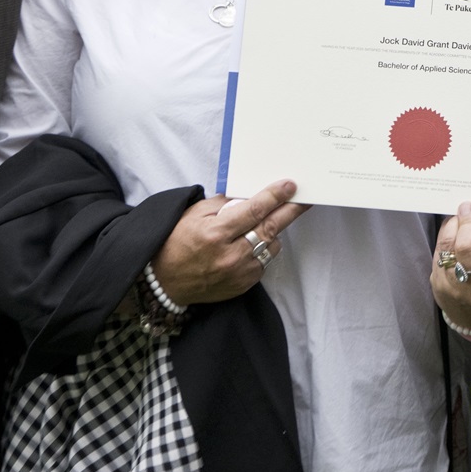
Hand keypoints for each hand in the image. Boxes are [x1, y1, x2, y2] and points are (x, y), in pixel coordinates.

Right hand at [151, 180, 307, 305]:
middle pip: (270, 228)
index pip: (254, 210)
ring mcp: (238, 272)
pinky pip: (264, 262)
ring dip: (273, 232)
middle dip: (290, 211)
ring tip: (265, 223)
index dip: (274, 196)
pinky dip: (263, 250)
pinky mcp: (243, 285)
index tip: (289, 186)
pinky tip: (252, 244)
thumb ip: (223, 204)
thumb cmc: (177, 242)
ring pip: (271, 246)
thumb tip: (250, 195)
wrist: (166, 281)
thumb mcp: (194, 214)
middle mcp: (230, 255)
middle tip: (304, 199)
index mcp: (216, 233)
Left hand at [431, 201, 470, 331]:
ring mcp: (454, 290)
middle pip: (466, 247)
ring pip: (447, 250)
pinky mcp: (438, 288)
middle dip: (467, 222)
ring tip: (459, 216)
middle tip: (468, 208)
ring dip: (452, 227)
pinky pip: (438, 255)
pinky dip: (444, 239)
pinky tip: (451, 231)